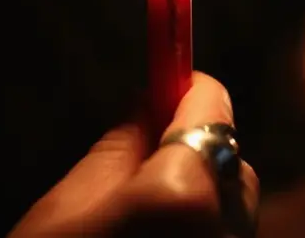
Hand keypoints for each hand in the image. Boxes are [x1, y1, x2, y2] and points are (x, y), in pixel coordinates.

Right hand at [9, 72, 258, 237]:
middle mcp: (225, 232)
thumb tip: (149, 98)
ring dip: (207, 195)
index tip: (182, 81)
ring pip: (237, 206)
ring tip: (153, 217)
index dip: (194, 90)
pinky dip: (208, 229)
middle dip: (200, 150)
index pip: (212, 111)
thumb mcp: (67, 209)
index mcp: (180, 199)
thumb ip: (120, 145)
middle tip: (155, 156)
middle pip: (233, 163)